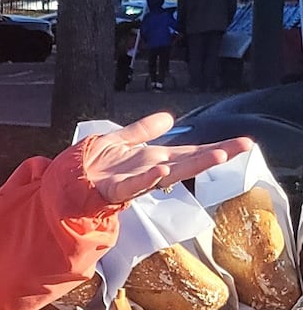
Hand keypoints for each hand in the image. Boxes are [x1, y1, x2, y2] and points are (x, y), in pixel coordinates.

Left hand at [79, 112, 247, 205]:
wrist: (65, 183)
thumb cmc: (93, 165)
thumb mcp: (120, 141)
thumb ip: (144, 130)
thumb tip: (169, 119)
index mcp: (153, 159)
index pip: (190, 151)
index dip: (216, 147)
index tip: (244, 142)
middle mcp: (149, 170)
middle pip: (188, 161)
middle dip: (215, 154)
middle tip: (244, 146)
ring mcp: (135, 181)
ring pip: (168, 173)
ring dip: (192, 164)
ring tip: (217, 155)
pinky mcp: (116, 189)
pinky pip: (134, 184)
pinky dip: (148, 178)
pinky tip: (162, 170)